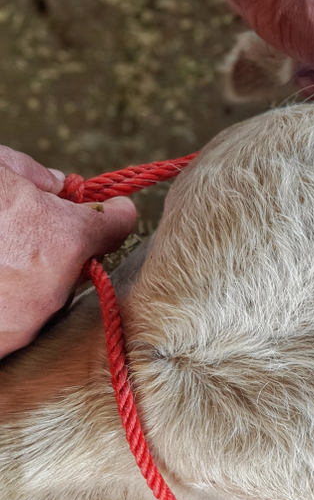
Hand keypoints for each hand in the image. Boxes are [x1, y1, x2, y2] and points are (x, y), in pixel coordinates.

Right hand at [0, 146, 135, 358]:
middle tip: (24, 229)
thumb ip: (33, 176)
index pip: (116, 225)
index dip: (112, 212)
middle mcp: (51, 287)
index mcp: (63, 238)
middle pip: (76, 265)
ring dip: (25, 279)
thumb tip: (55, 184)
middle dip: (59, 248)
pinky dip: (1, 304)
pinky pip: (10, 323)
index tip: (109, 208)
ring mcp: (21, 323)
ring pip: (42, 298)